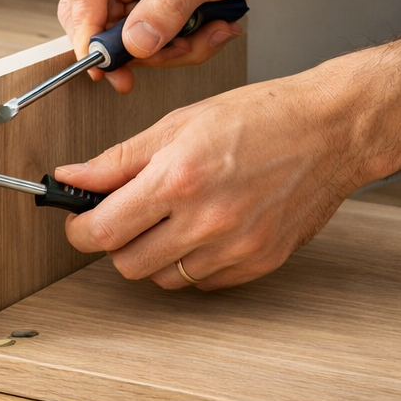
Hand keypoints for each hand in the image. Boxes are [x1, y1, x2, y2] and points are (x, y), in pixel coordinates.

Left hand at [53, 63, 376, 288]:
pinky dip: (192, 262)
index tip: (78, 220)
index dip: (79, 228)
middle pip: (128, 264)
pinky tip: (203, 229)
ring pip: (164, 278)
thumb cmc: (258, 118)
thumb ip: (117, 161)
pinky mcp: (260, 263)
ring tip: (170, 217)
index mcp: (178, 179)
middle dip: (115, 243)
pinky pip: (203, 282)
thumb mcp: (176, 125)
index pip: (103, 232)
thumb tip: (71, 178)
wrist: (330, 131)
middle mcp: (207, 220)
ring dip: (154, 254)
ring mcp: (237, 247)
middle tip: (125, 216)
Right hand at [57, 0, 283, 92]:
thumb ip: (168, 8)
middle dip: (138, 44)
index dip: (89, 30)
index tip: (101, 65)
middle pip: (98, 15)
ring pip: (122, 31)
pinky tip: (205, 29)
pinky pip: (141, 31)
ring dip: (165, 46)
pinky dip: (173, 41)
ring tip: (206, 34)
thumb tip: (135, 43)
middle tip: (173, 55)